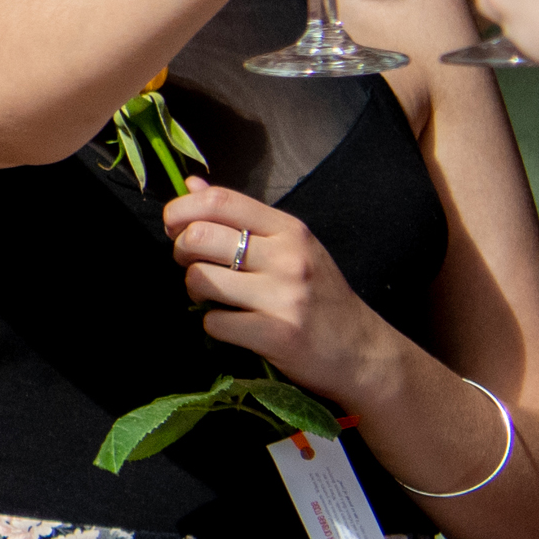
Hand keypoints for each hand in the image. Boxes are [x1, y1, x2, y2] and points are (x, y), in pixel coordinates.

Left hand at [161, 181, 411, 405]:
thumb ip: (242, 217)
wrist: (364, 354)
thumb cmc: (320, 297)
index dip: (181, 210)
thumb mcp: (292, 248)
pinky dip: (214, 325)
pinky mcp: (278, 334)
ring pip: (200, 279)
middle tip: (193, 264)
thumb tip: (192, 184)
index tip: (174, 226)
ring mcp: (284, 297)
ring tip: (212, 296)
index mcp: (290, 230)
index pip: (220, 201)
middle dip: (181, 251)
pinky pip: (214, 322)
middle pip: (199, 237)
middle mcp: (289, 257)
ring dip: (195, 290)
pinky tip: (235, 325)